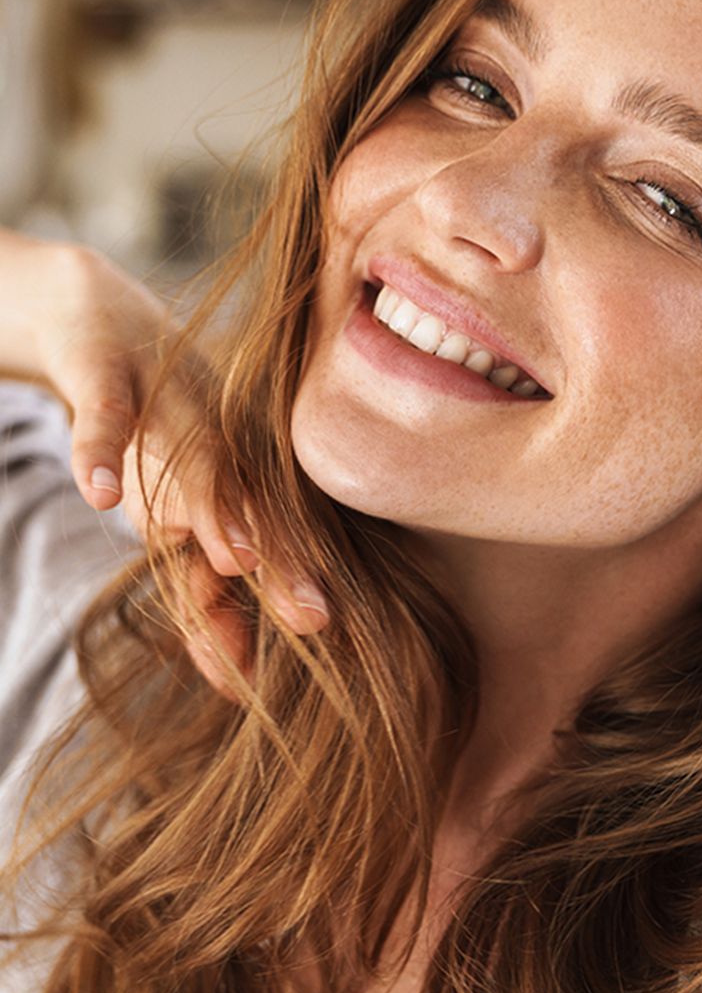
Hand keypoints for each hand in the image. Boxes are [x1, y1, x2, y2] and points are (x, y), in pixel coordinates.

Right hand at [2, 230, 328, 697]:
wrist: (102, 319)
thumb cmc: (162, 429)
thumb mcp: (182, 508)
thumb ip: (207, 581)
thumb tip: (238, 672)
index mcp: (237, 483)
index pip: (263, 552)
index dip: (283, 601)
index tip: (310, 655)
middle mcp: (215, 451)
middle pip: (248, 514)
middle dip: (281, 568)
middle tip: (314, 619)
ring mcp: (165, 414)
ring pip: (192, 465)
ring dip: (213, 510)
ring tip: (238, 558)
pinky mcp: (107, 379)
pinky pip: (103, 419)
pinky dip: (98, 452)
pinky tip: (97, 495)